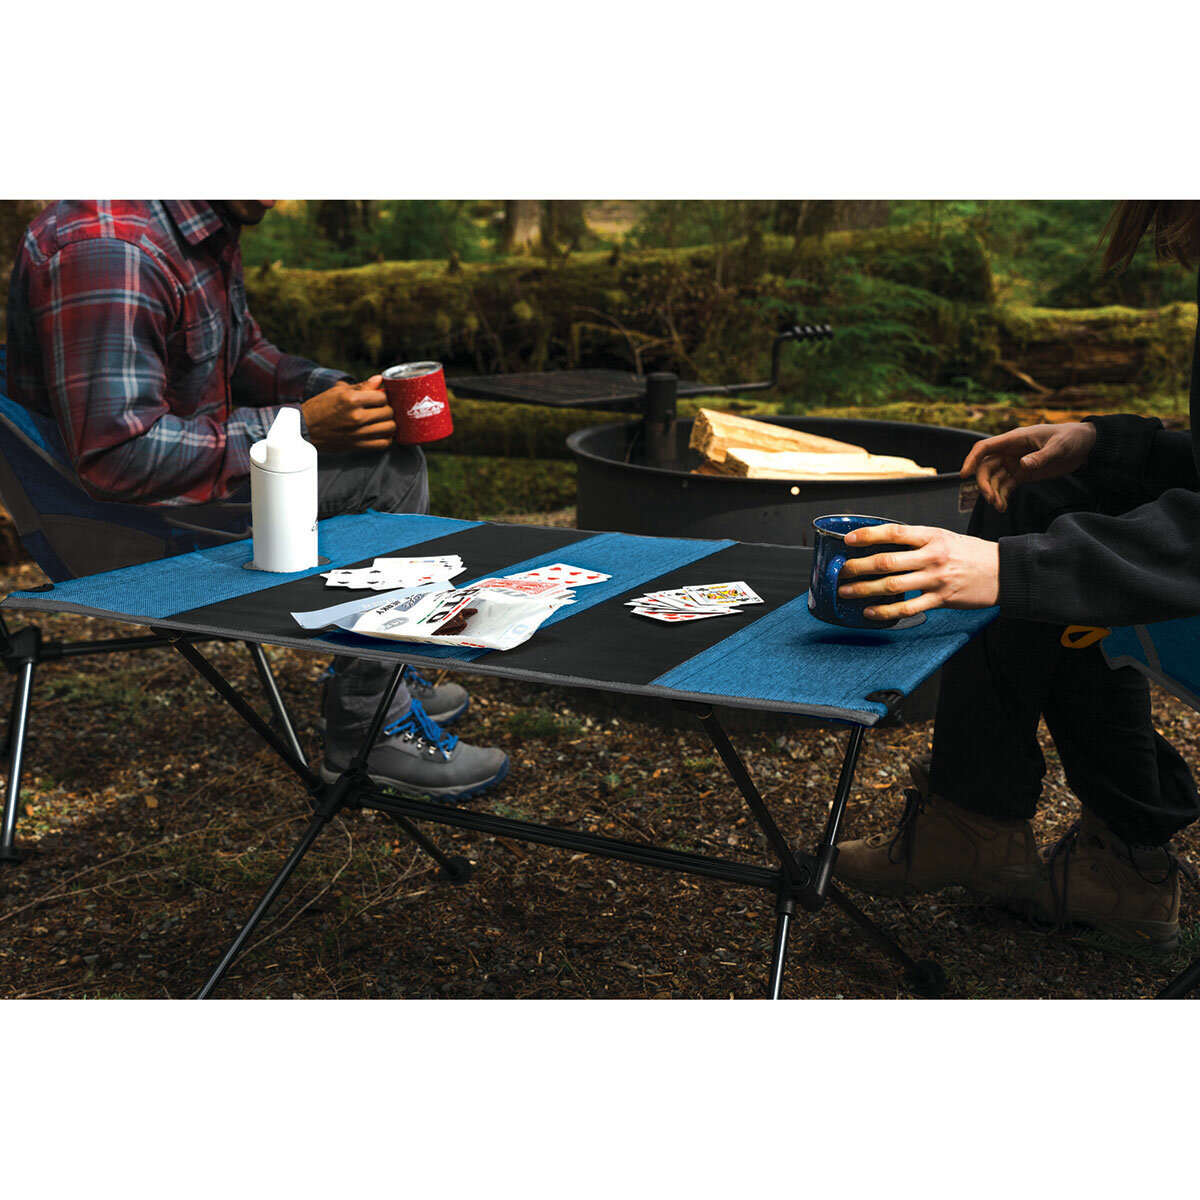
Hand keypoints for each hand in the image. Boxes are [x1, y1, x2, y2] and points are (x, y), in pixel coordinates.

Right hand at [300, 375, 395, 450]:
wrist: (306, 429)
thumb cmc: (320, 408)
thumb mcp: (338, 391)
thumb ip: (361, 386)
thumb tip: (379, 379)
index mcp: (351, 400)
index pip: (382, 397)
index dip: (383, 397)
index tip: (380, 398)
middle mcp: (357, 417)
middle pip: (388, 412)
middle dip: (388, 409)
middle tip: (382, 409)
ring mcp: (359, 433)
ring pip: (390, 428)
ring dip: (390, 423)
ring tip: (383, 420)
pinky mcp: (358, 445)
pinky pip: (383, 444)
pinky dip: (387, 438)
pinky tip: (382, 433)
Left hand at [838, 523, 998, 621]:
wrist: (1003, 570)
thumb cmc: (970, 553)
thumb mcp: (944, 537)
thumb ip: (916, 541)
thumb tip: (883, 544)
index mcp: (932, 536)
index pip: (894, 532)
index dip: (868, 535)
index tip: (849, 540)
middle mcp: (932, 556)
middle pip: (887, 561)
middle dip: (859, 567)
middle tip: (842, 571)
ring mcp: (936, 579)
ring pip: (893, 585)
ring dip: (865, 589)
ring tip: (847, 592)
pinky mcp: (941, 599)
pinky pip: (908, 607)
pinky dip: (886, 611)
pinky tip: (870, 611)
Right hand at [960, 421, 1096, 512]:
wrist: (1085, 446)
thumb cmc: (1071, 438)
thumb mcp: (1059, 446)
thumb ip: (1040, 456)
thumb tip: (1022, 465)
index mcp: (1014, 439)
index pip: (985, 448)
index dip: (971, 459)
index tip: (964, 474)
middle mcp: (1010, 452)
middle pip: (986, 467)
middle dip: (984, 483)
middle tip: (990, 498)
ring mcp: (1015, 464)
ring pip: (994, 479)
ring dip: (993, 493)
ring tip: (999, 506)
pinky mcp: (1022, 475)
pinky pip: (1005, 487)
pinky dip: (1002, 497)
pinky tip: (1003, 506)